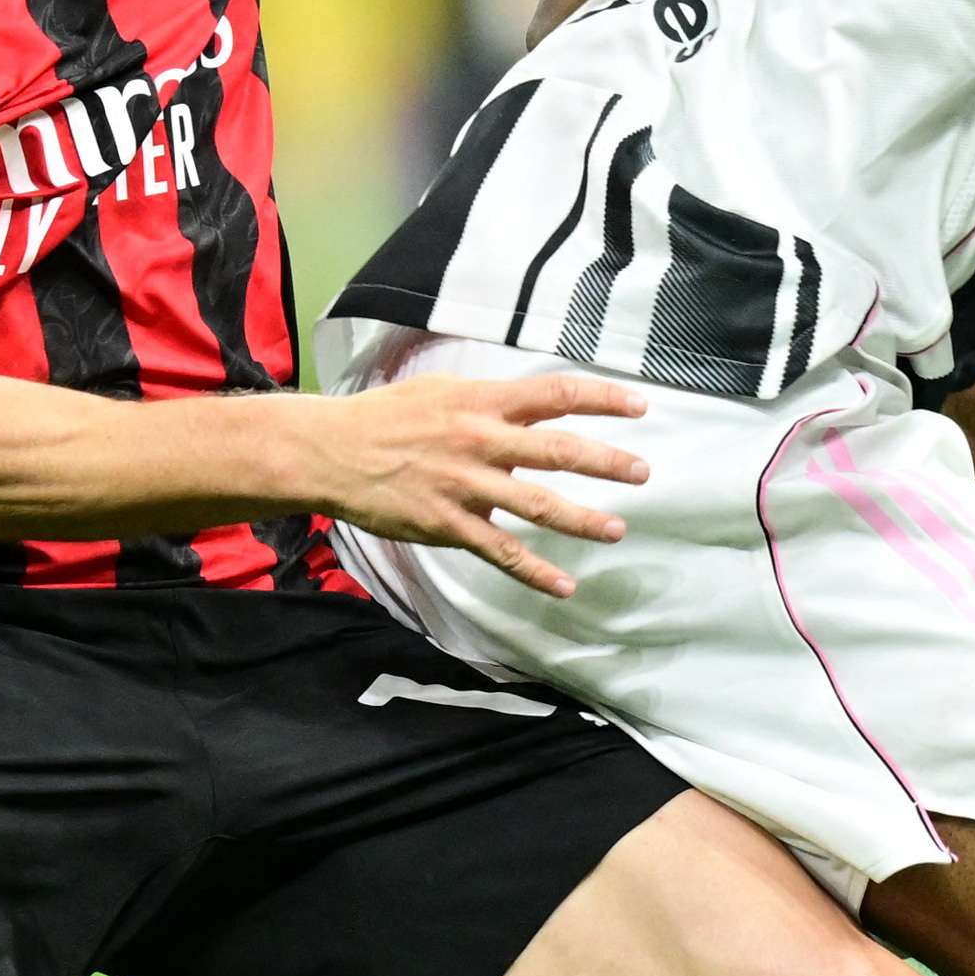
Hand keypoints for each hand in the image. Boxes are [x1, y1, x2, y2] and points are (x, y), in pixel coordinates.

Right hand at [309, 373, 649, 599]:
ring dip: (584, 519)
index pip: (556, 395)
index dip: (602, 399)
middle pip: (560, 450)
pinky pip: (502, 552)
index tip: (639, 407)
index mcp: (483, 402)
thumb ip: (490, 399)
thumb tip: (533, 403)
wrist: (331, 452)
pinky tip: (565, 585)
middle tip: (643, 471)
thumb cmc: (386, 417)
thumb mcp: (442, 390)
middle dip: (607, 462)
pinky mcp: (449, 525)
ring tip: (617, 529)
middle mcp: (481, 441)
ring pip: (539, 505)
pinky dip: (536, 571)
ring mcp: (467, 486)